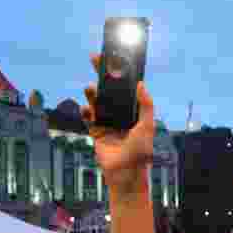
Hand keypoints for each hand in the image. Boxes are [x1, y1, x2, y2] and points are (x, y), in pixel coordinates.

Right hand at [81, 56, 155, 194]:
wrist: (126, 174)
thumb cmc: (140, 152)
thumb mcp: (147, 126)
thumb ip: (145, 105)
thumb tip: (141, 84)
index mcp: (134, 111)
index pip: (127, 88)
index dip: (120, 73)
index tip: (114, 57)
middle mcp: (121, 115)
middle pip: (109, 90)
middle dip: (102, 75)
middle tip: (95, 59)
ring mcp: (108, 122)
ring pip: (97, 102)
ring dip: (92, 94)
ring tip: (90, 89)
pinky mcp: (97, 132)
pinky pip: (88, 118)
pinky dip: (85, 111)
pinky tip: (86, 109)